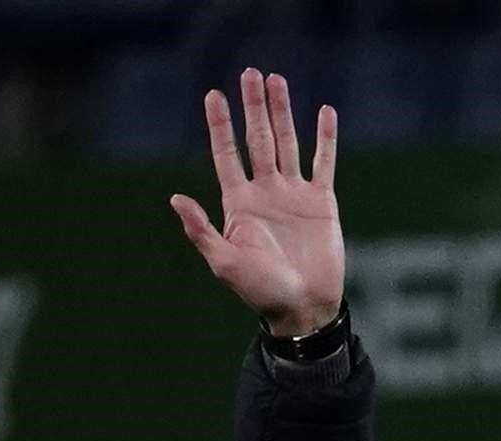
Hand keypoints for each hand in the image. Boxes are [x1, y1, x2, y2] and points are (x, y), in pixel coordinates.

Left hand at [170, 71, 343, 336]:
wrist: (302, 306)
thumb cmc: (259, 291)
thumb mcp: (224, 262)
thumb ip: (201, 231)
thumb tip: (176, 198)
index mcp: (238, 204)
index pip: (226, 155)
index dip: (220, 125)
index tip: (213, 95)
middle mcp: (264, 192)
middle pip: (258, 139)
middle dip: (253, 107)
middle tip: (249, 73)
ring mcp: (293, 194)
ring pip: (287, 142)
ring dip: (282, 111)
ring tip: (276, 80)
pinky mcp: (321, 200)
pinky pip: (323, 161)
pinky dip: (325, 137)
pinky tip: (323, 111)